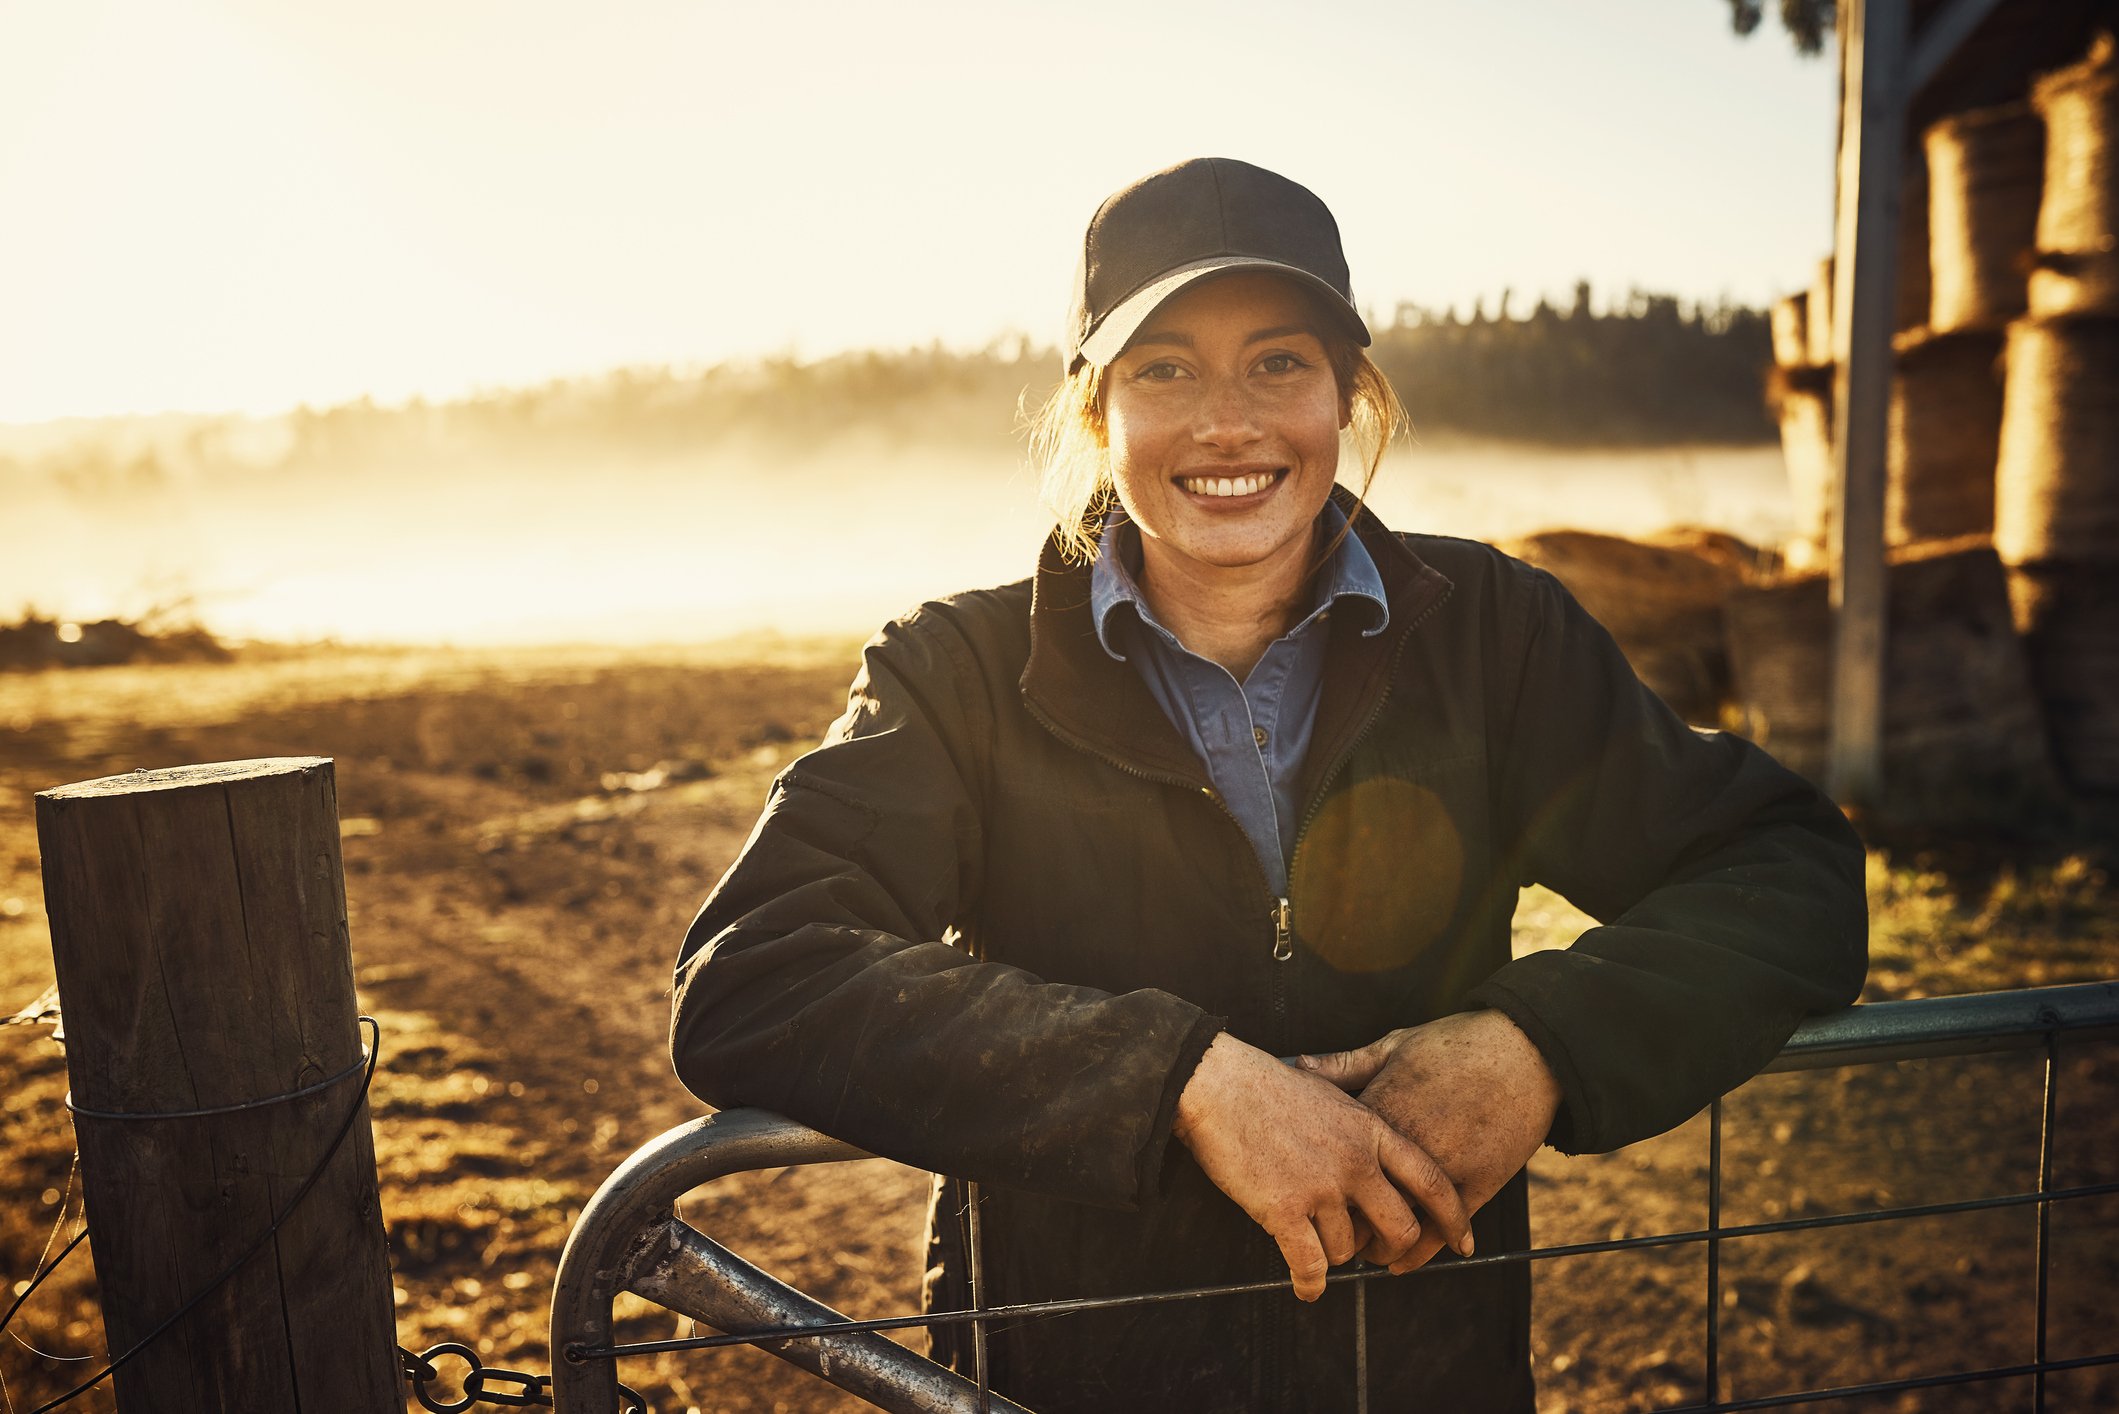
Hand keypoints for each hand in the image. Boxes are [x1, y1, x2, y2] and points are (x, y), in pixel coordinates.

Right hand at [1172, 1032, 1472, 1301]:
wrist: (1217, 1084)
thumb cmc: (1265, 1085)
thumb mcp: (1330, 1089)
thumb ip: (1359, 1125)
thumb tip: (1375, 1153)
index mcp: (1370, 1130)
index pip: (1431, 1180)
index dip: (1453, 1217)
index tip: (1464, 1244)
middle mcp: (1355, 1162)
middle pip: (1401, 1228)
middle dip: (1390, 1248)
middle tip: (1374, 1252)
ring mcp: (1321, 1187)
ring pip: (1349, 1249)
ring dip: (1333, 1253)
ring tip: (1313, 1239)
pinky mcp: (1284, 1209)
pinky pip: (1310, 1265)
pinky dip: (1310, 1284)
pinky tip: (1307, 1288)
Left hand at [1301, 1009, 1559, 1272]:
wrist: (1523, 1050)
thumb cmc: (1455, 1043)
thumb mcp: (1393, 1045)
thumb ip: (1345, 1064)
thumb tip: (1298, 1063)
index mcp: (1377, 1115)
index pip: (1331, 1168)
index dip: (1316, 1189)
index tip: (1309, 1196)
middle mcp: (1404, 1149)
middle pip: (1359, 1207)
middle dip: (1343, 1228)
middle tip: (1334, 1237)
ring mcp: (1442, 1170)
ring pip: (1399, 1228)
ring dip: (1381, 1249)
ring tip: (1370, 1254)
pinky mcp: (1478, 1184)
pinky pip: (1442, 1232)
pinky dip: (1422, 1253)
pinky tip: (1406, 1262)